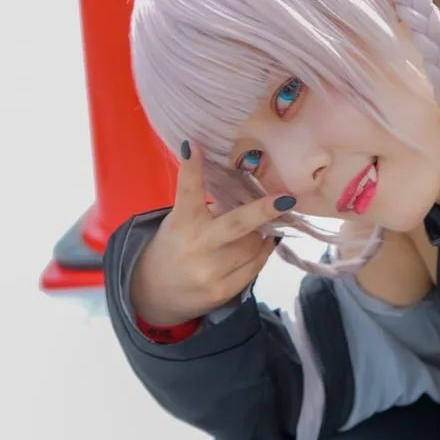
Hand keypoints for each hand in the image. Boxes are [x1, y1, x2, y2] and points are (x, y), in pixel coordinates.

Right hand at [130, 140, 294, 324]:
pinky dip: (262, 251)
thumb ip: (204, 208)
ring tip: (254, 230)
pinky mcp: (223, 291)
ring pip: (254, 244)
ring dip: (260, 234)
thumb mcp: (179, 222)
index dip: (191, 168)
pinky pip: (255, 265)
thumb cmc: (173, 247)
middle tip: (287, 199)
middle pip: (237, 224)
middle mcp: (197, 246)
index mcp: (181, 222)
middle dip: (265, 210)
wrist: (152, 294)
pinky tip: (260, 244)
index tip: (193, 144)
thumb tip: (248, 189)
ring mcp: (211, 272)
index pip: (187, 191)